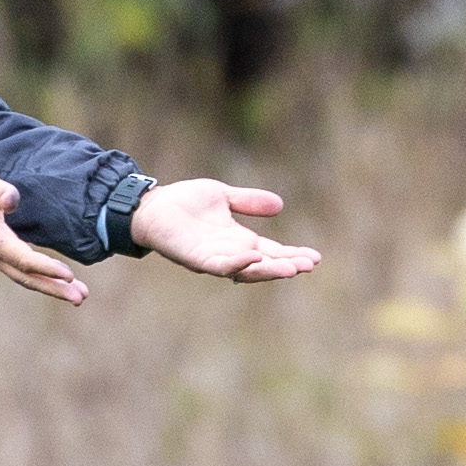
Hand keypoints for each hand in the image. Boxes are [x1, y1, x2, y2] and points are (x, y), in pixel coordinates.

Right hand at [0, 167, 85, 305]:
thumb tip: (12, 201)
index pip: (21, 259)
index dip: (45, 267)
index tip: (68, 275)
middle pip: (26, 276)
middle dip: (54, 288)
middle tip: (80, 298)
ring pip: (25, 278)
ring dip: (52, 288)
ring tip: (80, 296)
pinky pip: (22, 273)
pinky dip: (42, 280)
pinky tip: (60, 283)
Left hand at [131, 176, 321, 281]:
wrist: (150, 206)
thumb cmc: (183, 201)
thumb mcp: (223, 195)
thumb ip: (248, 202)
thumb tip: (279, 205)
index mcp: (239, 240)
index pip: (272, 251)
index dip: (292, 255)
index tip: (315, 257)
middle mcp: (230, 253)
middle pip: (264, 264)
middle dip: (287, 265)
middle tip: (309, 265)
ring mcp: (214, 258)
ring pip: (246, 270)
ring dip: (269, 270)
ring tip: (291, 268)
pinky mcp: (196, 258)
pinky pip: (220, 266)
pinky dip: (238, 263)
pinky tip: (254, 256)